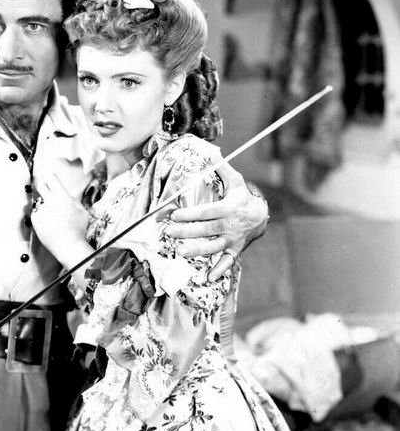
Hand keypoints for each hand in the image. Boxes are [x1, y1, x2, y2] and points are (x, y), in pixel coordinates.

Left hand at [32, 173, 91, 267]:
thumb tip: (65, 193)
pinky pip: (37, 214)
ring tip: (54, 221)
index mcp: (63, 197)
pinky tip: (50, 226)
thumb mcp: (82, 211)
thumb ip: (72, 200)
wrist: (68, 246)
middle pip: (40, 185)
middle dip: (43, 187)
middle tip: (48, 194)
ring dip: (45, 208)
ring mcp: (41, 210)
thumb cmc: (78, 230)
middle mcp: (50, 201)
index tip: (50, 178)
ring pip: (40, 203)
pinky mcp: (35, 219)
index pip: (51, 178)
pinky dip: (41, 218)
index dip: (50, 178)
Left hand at [159, 160, 268, 279]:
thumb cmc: (242, 198)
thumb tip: (212, 152)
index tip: (174, 215)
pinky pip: (228, 262)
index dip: (189, 214)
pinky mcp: (235, 250)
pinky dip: (219, 271)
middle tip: (169, 233)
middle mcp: (229, 226)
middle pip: (205, 230)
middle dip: (186, 232)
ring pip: (213, 247)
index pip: (205, 212)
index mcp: (227, 209)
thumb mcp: (235, 182)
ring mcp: (232, 240)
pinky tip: (208, 278)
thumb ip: (222, 169)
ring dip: (197, 251)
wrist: (261, 216)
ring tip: (180, 252)